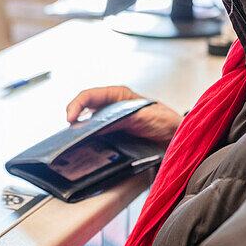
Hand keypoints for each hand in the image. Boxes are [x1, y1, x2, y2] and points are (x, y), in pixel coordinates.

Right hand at [65, 86, 182, 145]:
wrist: (176, 137)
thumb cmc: (165, 121)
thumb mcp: (143, 117)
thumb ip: (123, 119)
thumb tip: (101, 125)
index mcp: (117, 95)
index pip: (89, 96)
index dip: (76, 105)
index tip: (70, 119)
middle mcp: (111, 107)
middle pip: (84, 110)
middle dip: (74, 120)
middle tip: (68, 135)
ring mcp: (111, 122)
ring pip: (88, 125)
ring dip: (80, 133)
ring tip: (73, 143)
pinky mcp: (114, 135)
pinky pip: (96, 138)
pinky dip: (89, 143)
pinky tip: (87, 150)